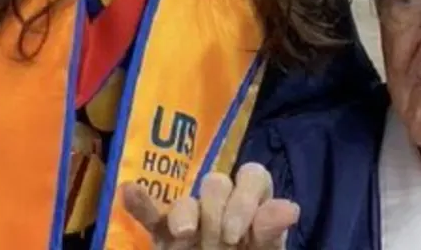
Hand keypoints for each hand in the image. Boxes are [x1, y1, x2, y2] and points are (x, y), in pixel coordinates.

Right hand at [122, 164, 299, 249]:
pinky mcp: (164, 235)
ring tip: (186, 234)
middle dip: (218, 210)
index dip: (246, 197)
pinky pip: (151, 214)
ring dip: (185, 213)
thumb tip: (291, 207)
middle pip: (217, 183)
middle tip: (221, 243)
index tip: (237, 232)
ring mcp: (192, 220)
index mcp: (255, 208)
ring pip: (186, 199)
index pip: (253, 176)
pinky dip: (141, 204)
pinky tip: (129, 192)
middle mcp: (223, 207)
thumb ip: (270, 234)